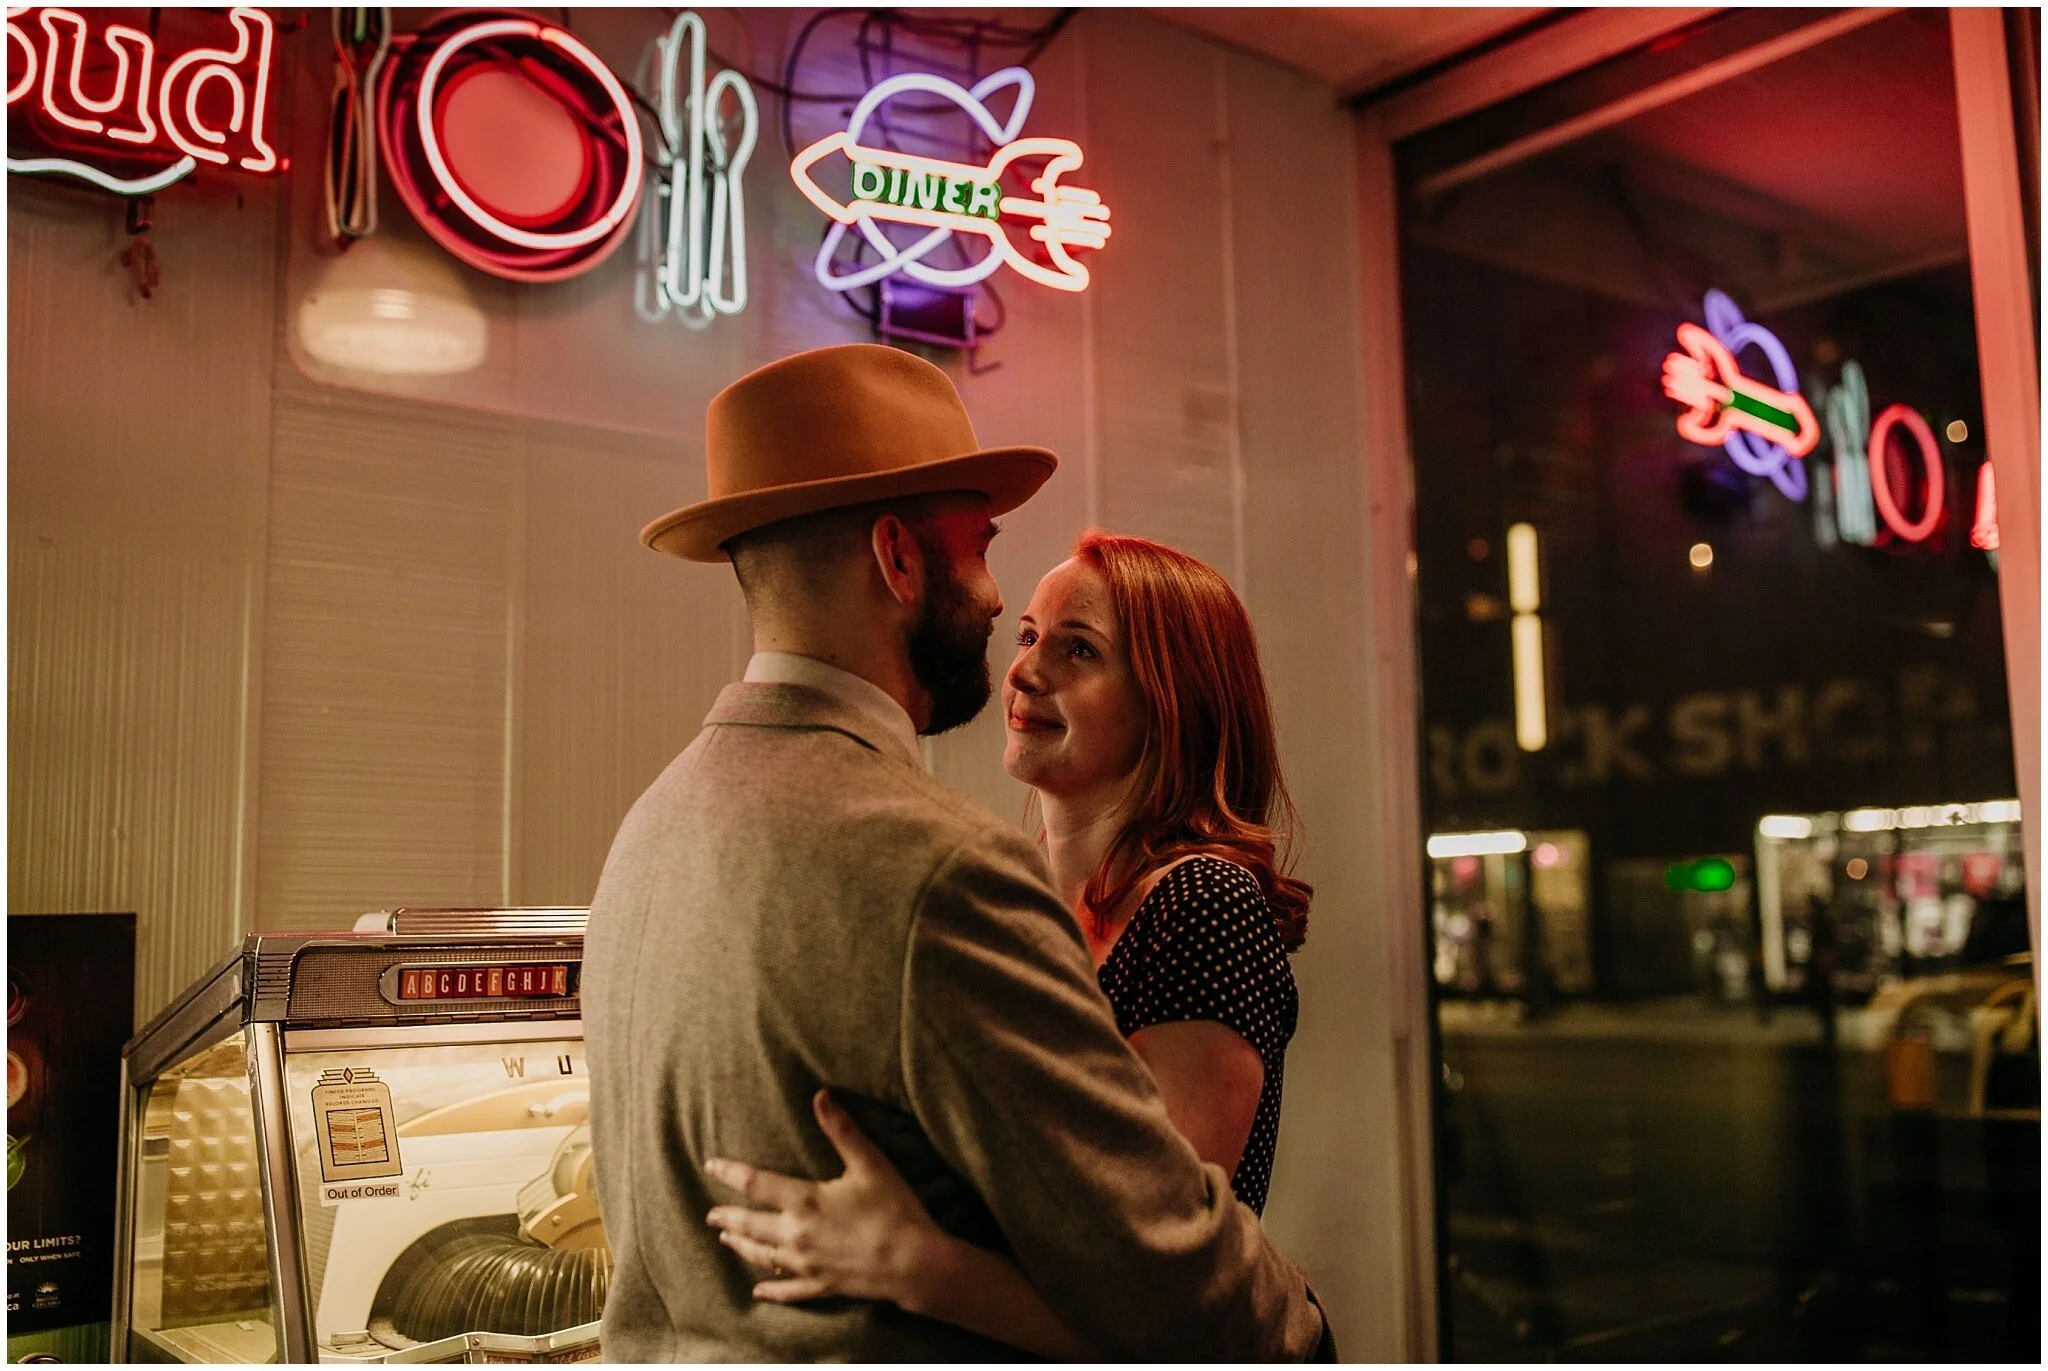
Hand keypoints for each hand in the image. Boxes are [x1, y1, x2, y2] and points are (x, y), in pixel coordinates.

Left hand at [705, 1088, 945, 1308]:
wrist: (915, 1264)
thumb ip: (841, 1130)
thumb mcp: (869, 1164)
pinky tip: (759, 1291)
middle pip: (750, 1225)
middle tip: (710, 1214)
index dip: (730, 1173)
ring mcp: (806, 1265)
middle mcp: (796, 1235)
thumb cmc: (894, 1210)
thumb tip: (820, 1095)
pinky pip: (788, 1291)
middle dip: (728, 1217)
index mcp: (804, 1202)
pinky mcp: (821, 1287)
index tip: (711, 1165)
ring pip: (762, 1256)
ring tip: (726, 1240)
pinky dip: (771, 1290)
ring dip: (741, 1247)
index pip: (755, 1184)